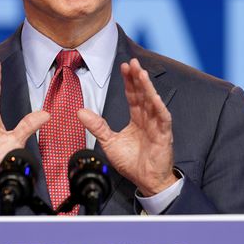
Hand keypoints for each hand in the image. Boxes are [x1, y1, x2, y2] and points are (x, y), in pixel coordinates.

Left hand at [78, 58, 177, 195]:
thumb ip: (97, 126)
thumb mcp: (109, 142)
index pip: (133, 96)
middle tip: (132, 62)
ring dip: (147, 87)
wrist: (146, 181)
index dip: (129, 81)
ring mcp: (157, 126)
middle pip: (143, 94)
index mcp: (137, 119)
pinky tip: (154, 96)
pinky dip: (159, 107)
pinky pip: (162, 118)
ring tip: (141, 73)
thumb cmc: (132, 162)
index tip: (124, 67)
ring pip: (153, 102)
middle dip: (138, 78)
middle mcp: (148, 119)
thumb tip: (80, 112)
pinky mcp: (164, 135)